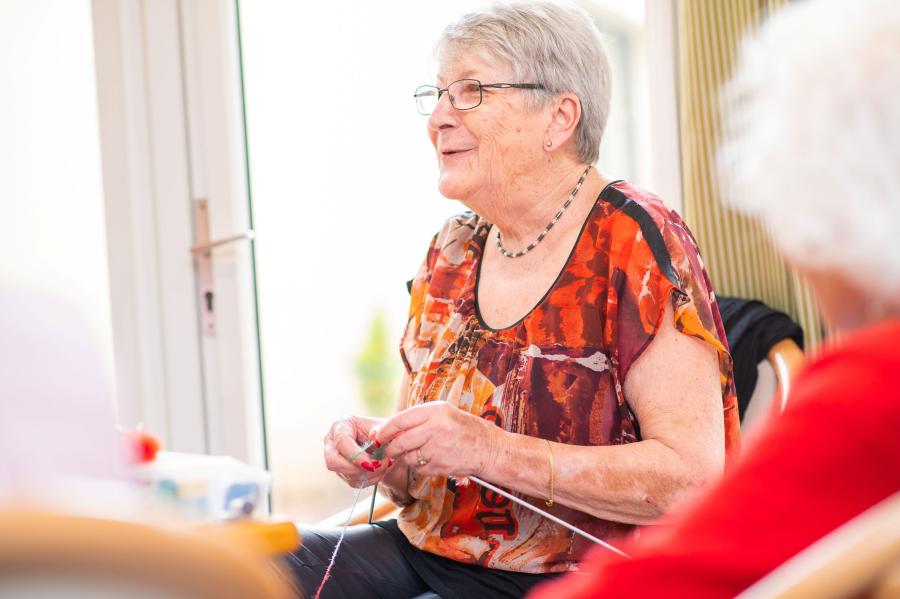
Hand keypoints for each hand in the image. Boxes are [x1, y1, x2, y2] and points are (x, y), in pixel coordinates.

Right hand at [323, 415, 393, 487]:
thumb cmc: (382, 431)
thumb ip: (380, 430)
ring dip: (368, 474)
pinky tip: (379, 471)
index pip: (341, 441)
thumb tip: (374, 437)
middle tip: (376, 467)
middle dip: (357, 469)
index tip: (371, 464)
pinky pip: (352, 481)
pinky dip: (368, 479)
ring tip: (383, 466)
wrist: (385, 444)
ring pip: (345, 474)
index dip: (355, 455)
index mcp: (342, 425)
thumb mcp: (384, 427)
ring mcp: (336, 458)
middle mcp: (333, 442)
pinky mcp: (342, 471)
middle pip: (333, 462)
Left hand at [375, 401, 499, 477]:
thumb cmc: (464, 429)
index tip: (377, 435)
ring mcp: (438, 448)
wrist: (489, 448)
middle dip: (391, 448)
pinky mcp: (441, 465)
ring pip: (408, 457)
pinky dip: (421, 467)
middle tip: (388, 450)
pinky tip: (433, 459)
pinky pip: (420, 469)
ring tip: (420, 452)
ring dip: (408, 458)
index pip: (400, 420)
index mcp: (435, 411)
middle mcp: (436, 428)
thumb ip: (418, 419)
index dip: (385, 429)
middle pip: (401, 441)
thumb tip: (389, 428)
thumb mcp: (443, 414)